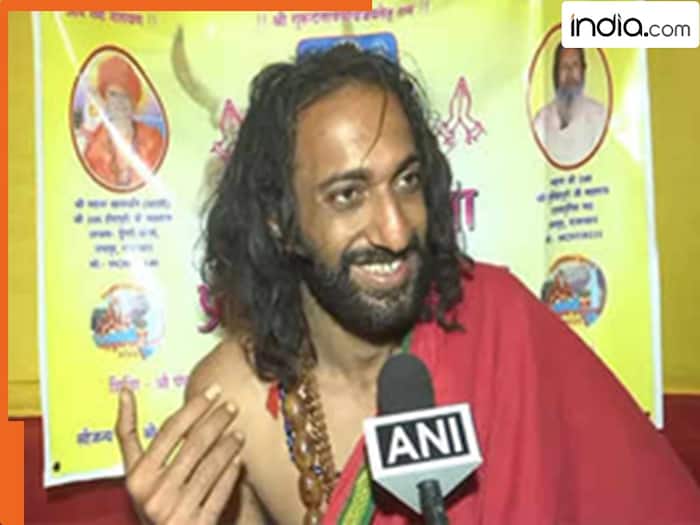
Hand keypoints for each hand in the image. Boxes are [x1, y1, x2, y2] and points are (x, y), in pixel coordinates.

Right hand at [115, 385, 244, 524]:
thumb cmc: (151, 499)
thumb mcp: (134, 473)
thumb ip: (128, 435)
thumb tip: (124, 392)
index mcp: (137, 477)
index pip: (170, 430)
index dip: (194, 406)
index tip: (212, 391)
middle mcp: (155, 494)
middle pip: (195, 443)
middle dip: (217, 420)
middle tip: (232, 406)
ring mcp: (178, 511)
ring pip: (212, 465)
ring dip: (229, 444)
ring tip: (239, 433)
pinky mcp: (199, 524)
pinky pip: (222, 490)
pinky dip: (232, 472)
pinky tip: (239, 460)